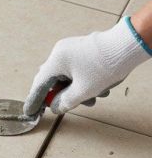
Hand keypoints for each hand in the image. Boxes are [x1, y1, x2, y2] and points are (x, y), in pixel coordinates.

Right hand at [24, 18, 149, 115]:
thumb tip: (55, 107)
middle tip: (68, 105)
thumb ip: (65, 102)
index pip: (39, 85)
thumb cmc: (105, 66)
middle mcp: (60, 53)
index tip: (30, 112)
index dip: (34, 100)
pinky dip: (82, 81)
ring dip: (76, 90)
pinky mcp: (82, 49)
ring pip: (67, 76)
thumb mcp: (84, 91)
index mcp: (56, 61)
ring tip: (93, 99)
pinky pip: (75, 69)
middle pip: (53, 80)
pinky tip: (98, 89)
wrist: (128, 46)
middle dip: (62, 95)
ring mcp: (71, 49)